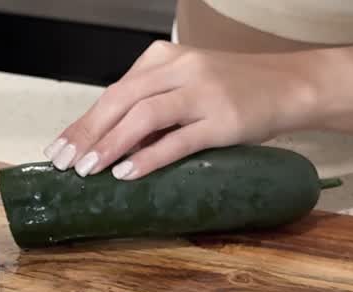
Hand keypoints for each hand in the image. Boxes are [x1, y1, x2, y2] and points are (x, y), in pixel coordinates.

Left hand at [44, 41, 319, 180]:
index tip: (60, 147)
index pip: (115, 91)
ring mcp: (203, 93)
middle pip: (121, 100)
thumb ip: (155, 105)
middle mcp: (181, 70)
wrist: (292, 85)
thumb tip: (114, 145)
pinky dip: (149, 157)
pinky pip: (178, 139)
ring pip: (144, 117)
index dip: (84, 121)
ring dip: (111, 144)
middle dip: (88, 133)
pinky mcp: (223, 120)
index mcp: (166, 58)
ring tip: (88, 170)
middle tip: (64, 162)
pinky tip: (127, 172)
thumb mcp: (190, 84)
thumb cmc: (237, 90)